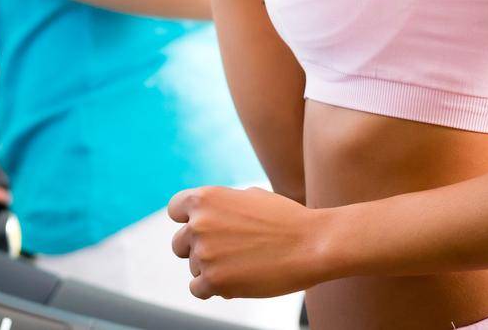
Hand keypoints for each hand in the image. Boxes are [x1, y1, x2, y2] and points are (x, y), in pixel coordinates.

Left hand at [168, 185, 333, 299]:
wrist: (312, 244)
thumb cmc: (286, 220)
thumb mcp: (249, 197)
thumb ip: (222, 206)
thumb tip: (203, 217)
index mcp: (205, 198)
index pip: (175, 210)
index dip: (187, 221)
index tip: (202, 230)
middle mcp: (199, 224)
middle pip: (180, 244)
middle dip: (198, 250)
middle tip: (226, 254)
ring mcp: (205, 253)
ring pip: (193, 268)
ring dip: (211, 270)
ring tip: (242, 266)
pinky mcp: (215, 281)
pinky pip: (197, 289)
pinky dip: (213, 289)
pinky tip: (235, 283)